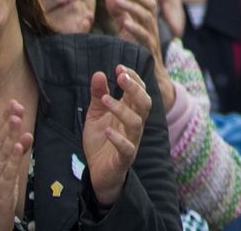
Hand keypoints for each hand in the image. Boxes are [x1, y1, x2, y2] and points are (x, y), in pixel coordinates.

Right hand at [0, 99, 33, 230]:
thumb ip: (14, 154)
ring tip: (17, 120)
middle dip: (7, 122)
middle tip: (16, 105)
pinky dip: (12, 159)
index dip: (3, 120)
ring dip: (10, 136)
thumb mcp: (3, 171)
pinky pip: (7, 172)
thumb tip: (25, 135)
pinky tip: (19, 146)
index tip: (12, 103)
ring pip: (2, 154)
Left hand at [81, 65, 152, 208]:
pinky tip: (106, 130)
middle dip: (135, 88)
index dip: (133, 78)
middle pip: (145, 103)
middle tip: (121, 76)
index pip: (140, 91)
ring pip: (136, 122)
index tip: (119, 67)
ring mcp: (132, 140)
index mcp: (130, 112)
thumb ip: (98, 95)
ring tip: (105, 100)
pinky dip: (118, 138)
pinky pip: (127, 148)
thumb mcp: (95, 115)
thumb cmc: (101, 141)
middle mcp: (135, 124)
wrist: (98, 172)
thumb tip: (98, 73)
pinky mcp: (124, 158)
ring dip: (122, 109)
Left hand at [107, 0, 175, 111]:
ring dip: (131, 7)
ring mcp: (153, 42)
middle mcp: (154, 30)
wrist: (156, 91)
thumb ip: (120, 15)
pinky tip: (123, 24)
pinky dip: (134, 29)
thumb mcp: (128, 35)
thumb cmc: (139, 61)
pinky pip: (145, 39)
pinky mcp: (149, 55)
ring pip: (147, 18)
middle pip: (150, 4)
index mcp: (150, 24)